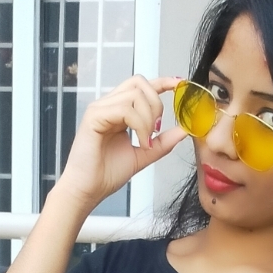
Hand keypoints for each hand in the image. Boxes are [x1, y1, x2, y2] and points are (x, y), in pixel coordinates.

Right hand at [57, 74, 185, 213]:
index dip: (162, 81)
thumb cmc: (107, 174)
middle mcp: (109, 105)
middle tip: (157, 129)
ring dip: (148, 119)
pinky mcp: (94, 116)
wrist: (88, 191)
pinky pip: (125, 109)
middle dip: (156, 103)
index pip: (141, 86)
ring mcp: (100, 108)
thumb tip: (184, 130)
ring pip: (134, 95)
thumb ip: (163, 142)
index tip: (179, 85)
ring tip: (147, 142)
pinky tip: (141, 142)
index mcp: (119, 111)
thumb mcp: (144, 155)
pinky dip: (139, 125)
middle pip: (139, 83)